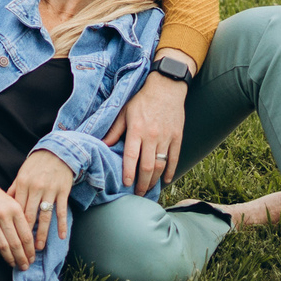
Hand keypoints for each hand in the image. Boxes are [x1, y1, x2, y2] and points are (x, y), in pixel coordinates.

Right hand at [0, 147, 34, 266]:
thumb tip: (27, 237)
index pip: (26, 234)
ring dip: (11, 258)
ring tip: (16, 265)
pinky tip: (4, 256)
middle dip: (23, 257)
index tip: (33, 257)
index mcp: (15, 208)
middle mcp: (4, 215)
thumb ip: (18, 216)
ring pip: (4, 246)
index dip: (30, 249)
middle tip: (26, 266)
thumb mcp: (9, 200)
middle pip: (16, 243)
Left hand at [7, 149, 78, 254]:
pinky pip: (61, 211)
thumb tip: (4, 204)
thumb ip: (14, 189)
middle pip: (30, 215)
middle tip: (24, 249)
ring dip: (43, 233)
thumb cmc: (36, 165)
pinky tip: (61, 236)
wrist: (57, 151)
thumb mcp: (22, 174)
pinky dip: (62, 224)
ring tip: (39, 247)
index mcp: (23, 184)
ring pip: (45, 216)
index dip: (14, 225)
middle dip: (26, 234)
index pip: (17, 209)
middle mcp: (35, 188)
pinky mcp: (62, 191)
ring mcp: (50, 190)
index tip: (12, 238)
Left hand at [104, 70, 186, 194]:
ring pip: (160, 165)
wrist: (167, 87)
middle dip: (143, 183)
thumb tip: (103, 144)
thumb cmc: (142, 99)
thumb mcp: (124, 111)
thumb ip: (114, 130)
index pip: (131, 156)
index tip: (126, 184)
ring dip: (154, 180)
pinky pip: (174, 158)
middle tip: (138, 194)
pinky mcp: (177, 137)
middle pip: (147, 166)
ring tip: (149, 189)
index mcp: (136, 129)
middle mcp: (152, 136)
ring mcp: (166, 137)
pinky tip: (165, 180)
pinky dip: (170, 171)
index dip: (129, 172)